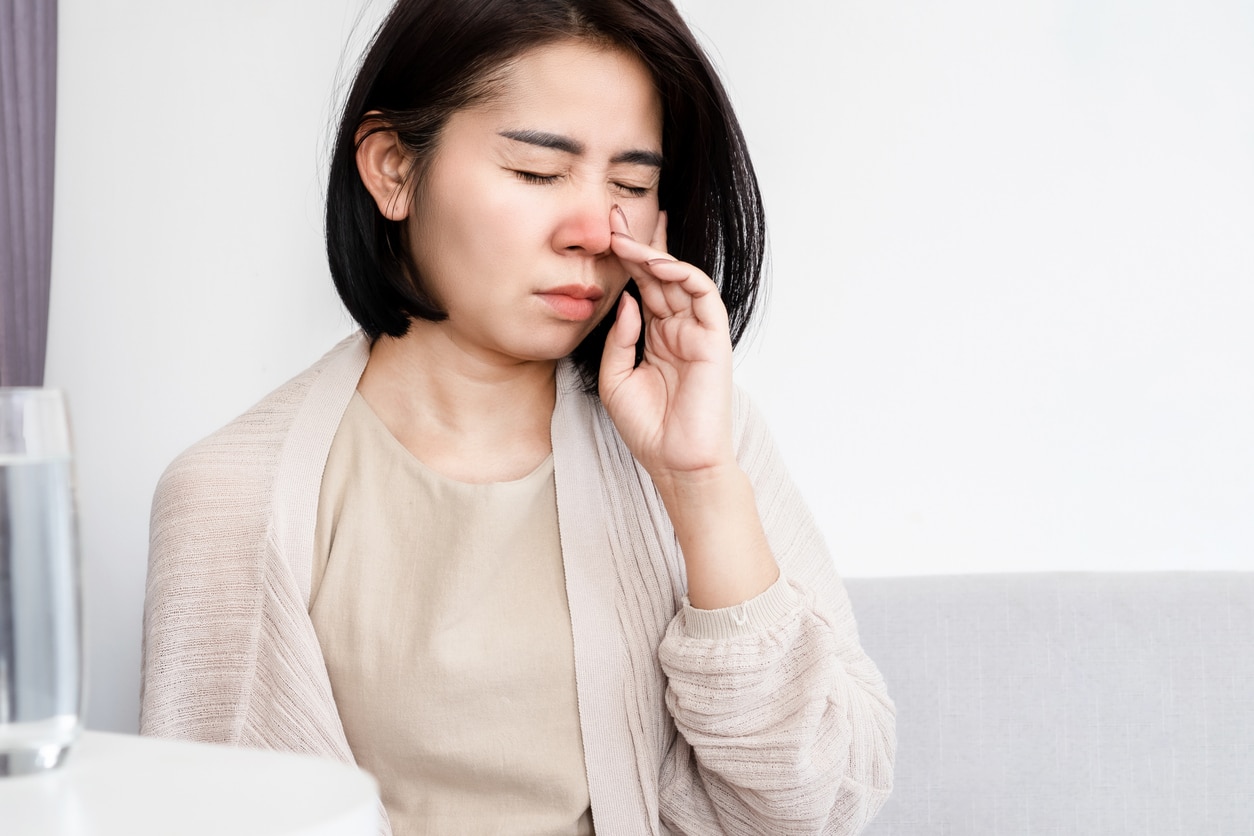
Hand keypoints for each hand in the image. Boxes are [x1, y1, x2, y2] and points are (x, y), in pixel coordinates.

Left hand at [599, 205, 735, 480]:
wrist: (675, 463)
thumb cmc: (648, 428)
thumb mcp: (615, 379)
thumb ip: (619, 338)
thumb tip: (625, 299)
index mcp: (656, 336)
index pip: (643, 286)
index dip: (626, 258)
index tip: (605, 232)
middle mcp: (677, 328)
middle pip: (659, 274)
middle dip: (638, 243)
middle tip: (614, 214)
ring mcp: (697, 332)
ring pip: (679, 278)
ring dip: (655, 255)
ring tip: (628, 240)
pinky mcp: (714, 339)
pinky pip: (702, 295)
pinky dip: (683, 275)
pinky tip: (659, 264)